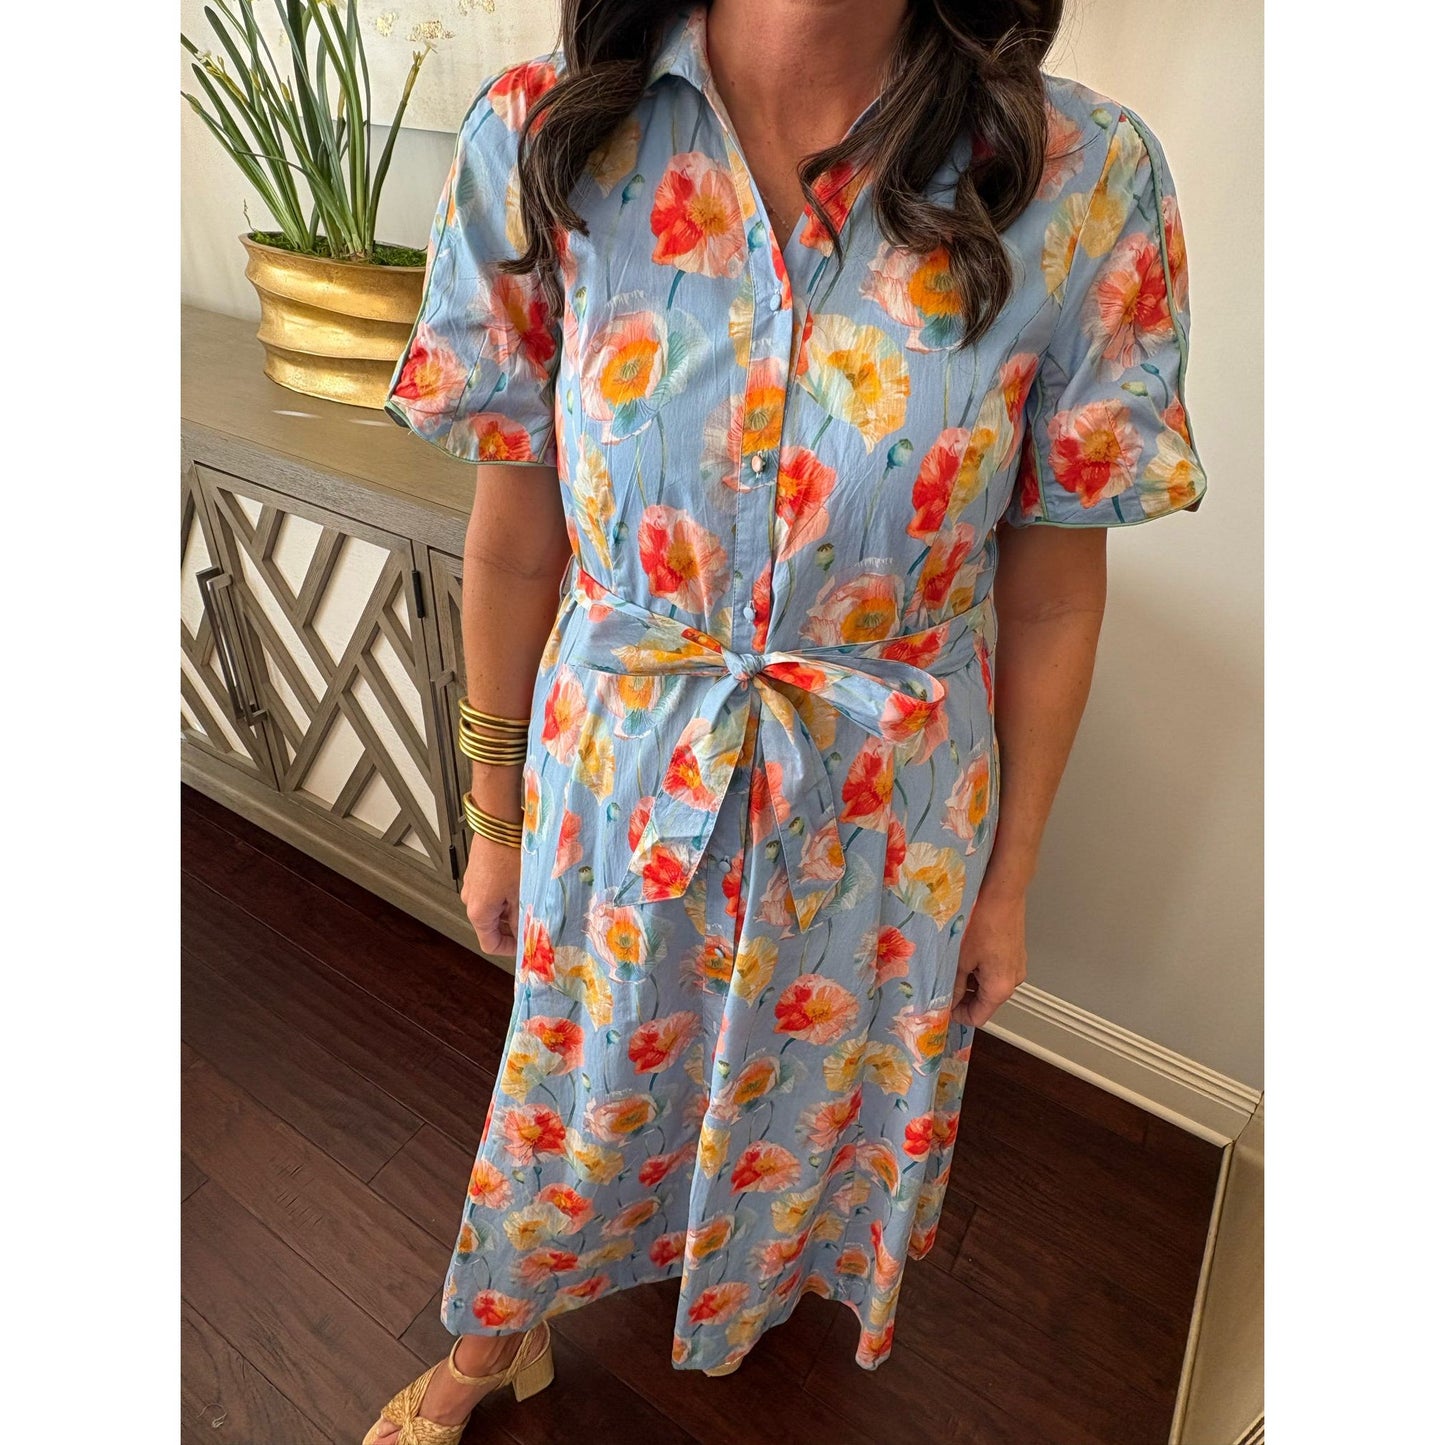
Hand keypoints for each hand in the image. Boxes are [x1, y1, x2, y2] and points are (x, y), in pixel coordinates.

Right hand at [461, 833, 523, 955]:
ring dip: (513, 908)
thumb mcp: (521, 892)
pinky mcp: (479, 871)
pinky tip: (524, 883)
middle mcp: (470, 899)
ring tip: (532, 899)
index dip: (510, 948)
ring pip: (495, 907)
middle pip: (493, 926)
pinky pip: (493, 890)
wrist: (498, 822)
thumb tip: (526, 932)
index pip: (490, 944)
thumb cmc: (508, 855)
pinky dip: (507, 893)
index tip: (527, 944)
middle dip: (514, 926)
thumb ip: (522, 917)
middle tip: (535, 921)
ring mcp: (473, 884)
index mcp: (478, 911)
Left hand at [951, 885, 1027, 1027]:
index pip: (978, 1017)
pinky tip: (964, 951)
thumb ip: (953, 985)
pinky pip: (995, 968)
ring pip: (988, 983)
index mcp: (1001, 988)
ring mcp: (1016, 965)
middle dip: (961, 995)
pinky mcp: (1014, 951)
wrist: (1002, 891)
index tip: (940, 1006)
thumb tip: (946, 1002)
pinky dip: (979, 966)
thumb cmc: (982, 922)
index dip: (957, 1015)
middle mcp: (1013, 980)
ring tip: (950, 963)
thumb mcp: (960, 958)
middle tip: (940, 983)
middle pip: (984, 1001)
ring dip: (969, 979)